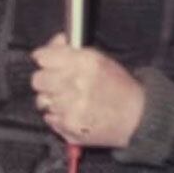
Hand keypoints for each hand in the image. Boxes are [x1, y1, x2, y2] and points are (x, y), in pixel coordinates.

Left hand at [30, 33, 147, 147]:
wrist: (136, 116)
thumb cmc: (119, 87)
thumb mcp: (100, 60)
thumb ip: (71, 50)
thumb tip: (50, 46)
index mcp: (86, 62)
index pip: (44, 57)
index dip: (44, 59)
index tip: (46, 62)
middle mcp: (77, 84)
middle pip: (38, 79)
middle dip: (46, 80)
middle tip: (57, 83)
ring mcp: (71, 107)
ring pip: (42, 100)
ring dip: (53, 99)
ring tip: (71, 100)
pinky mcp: (69, 126)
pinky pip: (49, 117)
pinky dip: (58, 115)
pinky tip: (74, 113)